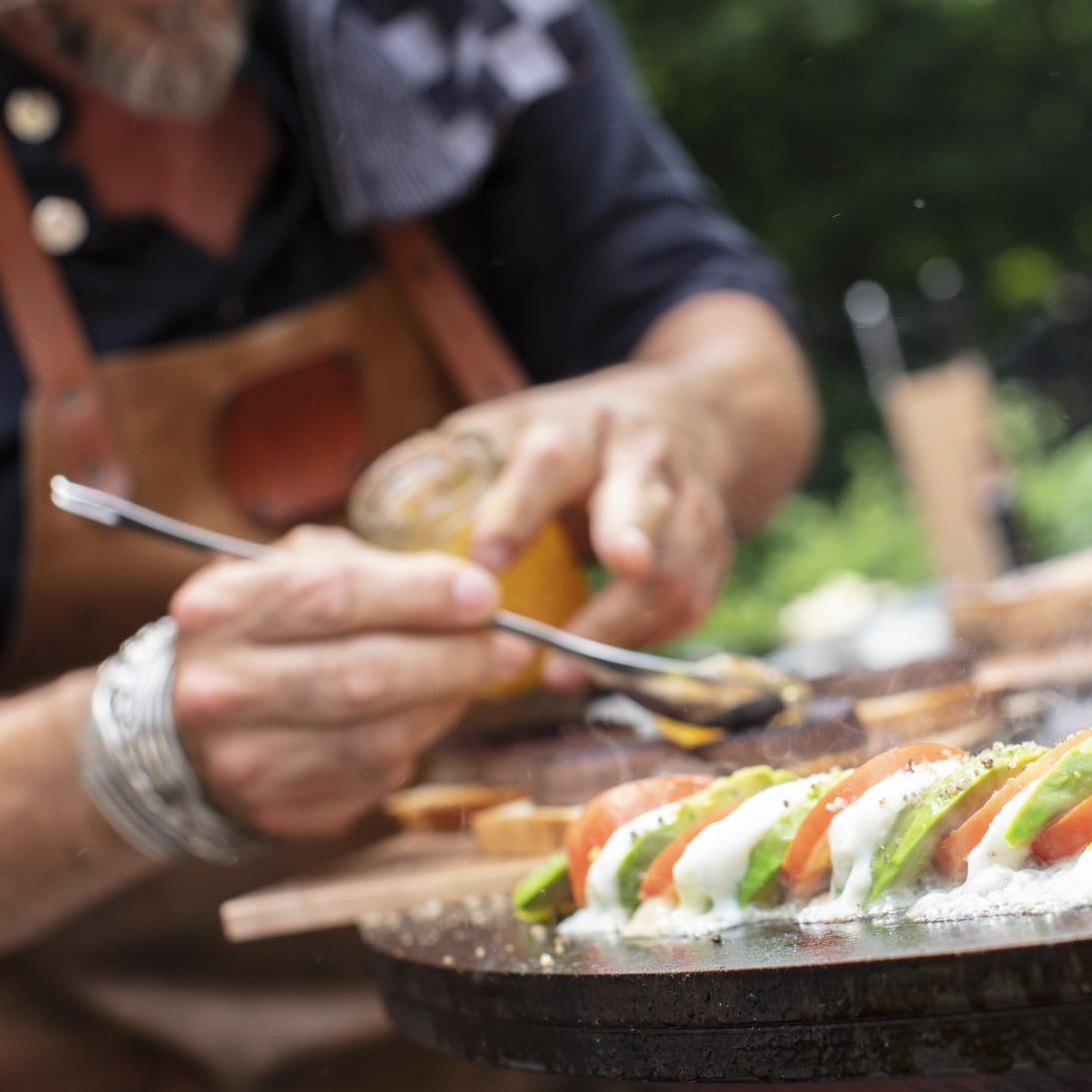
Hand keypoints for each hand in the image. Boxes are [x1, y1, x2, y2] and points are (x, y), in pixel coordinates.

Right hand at [168, 527, 534, 837]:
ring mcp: (243, 760)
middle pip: (364, 675)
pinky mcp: (275, 812)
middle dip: (454, 659)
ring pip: (379, 737)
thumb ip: (367, 567)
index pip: (333, 596)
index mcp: (220, 609)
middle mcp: (219, 688)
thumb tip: (466, 588)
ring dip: (444, 706)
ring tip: (473, 678)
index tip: (485, 595)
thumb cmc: (265, 630)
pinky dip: (413, 745)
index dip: (421, 596)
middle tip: (510, 647)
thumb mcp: (289, 571)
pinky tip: (422, 718)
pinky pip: (375, 780)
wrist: (185, 724)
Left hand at [445, 374, 735, 688]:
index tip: (485, 560)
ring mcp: (689, 504)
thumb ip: (456, 465)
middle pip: (643, 500)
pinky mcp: (716, 549)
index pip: (550, 460)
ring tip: (566, 672)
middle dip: (633, 536)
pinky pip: (693, 603)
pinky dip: (645, 642)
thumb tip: (376, 516)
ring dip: (625, 625)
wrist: (690, 419)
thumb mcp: (517, 426)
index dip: (519, 508)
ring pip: (678, 567)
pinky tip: (599, 668)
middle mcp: (643, 459)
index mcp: (580, 427)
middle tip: (620, 570)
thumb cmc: (574, 438)